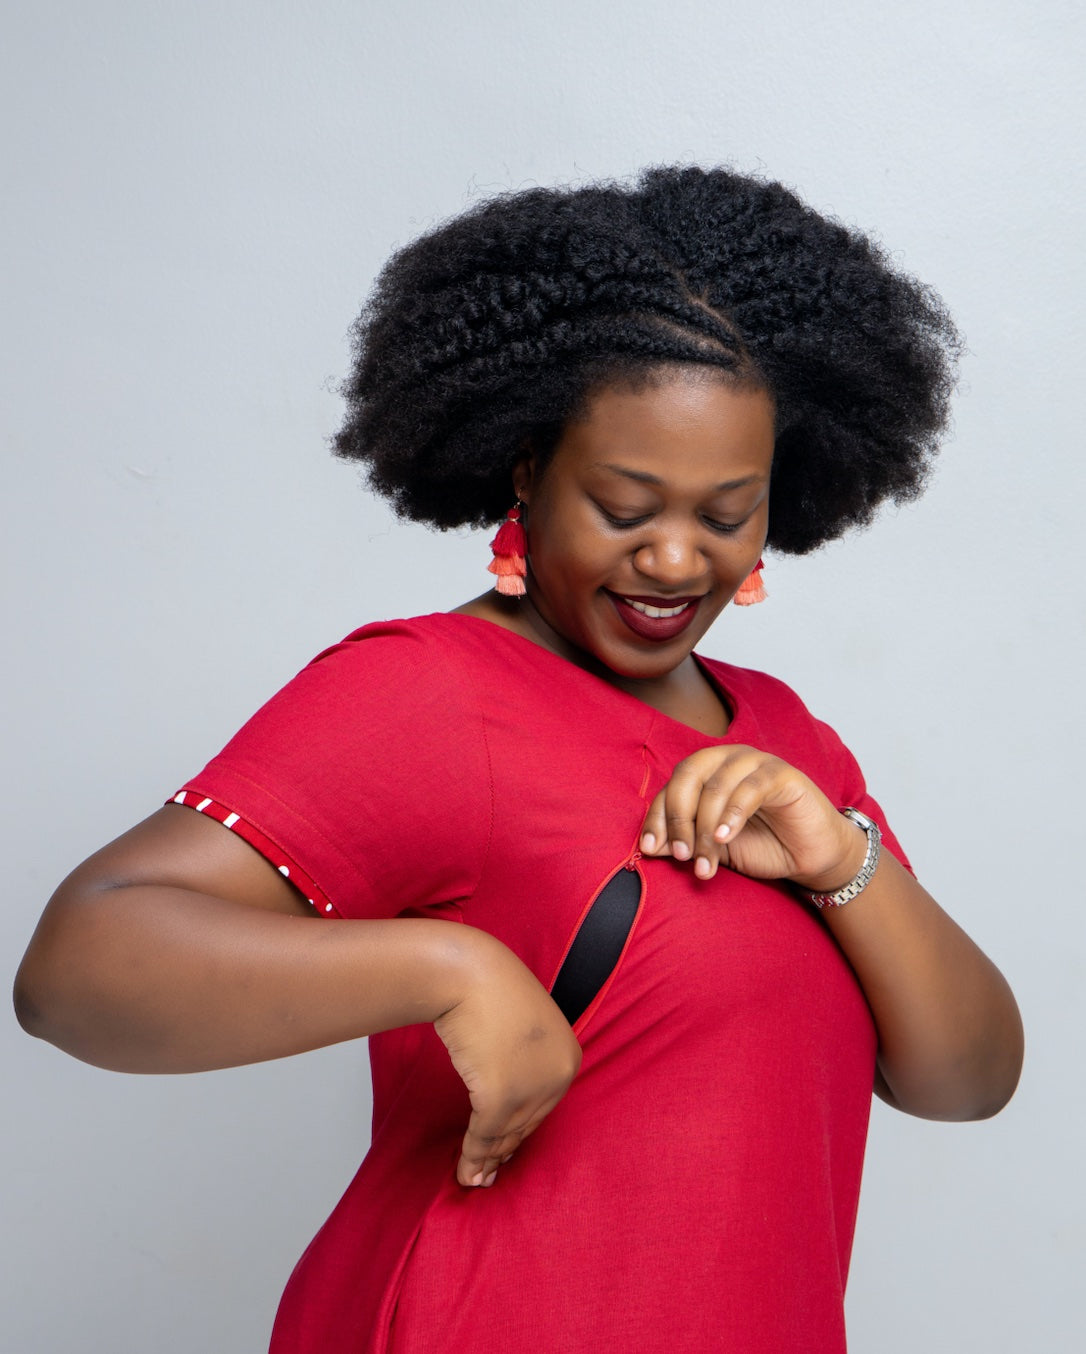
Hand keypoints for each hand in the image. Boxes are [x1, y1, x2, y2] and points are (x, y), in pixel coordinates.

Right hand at [434, 930, 581, 1188]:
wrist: (469, 973)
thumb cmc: (492, 991)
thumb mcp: (521, 1029)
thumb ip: (521, 1064)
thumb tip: (506, 1106)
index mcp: (568, 1056)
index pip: (544, 1105)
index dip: (521, 1132)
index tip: (506, 1151)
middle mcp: (558, 1074)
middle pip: (526, 1124)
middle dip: (504, 1152)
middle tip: (486, 1176)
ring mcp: (531, 1086)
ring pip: (506, 1133)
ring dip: (486, 1161)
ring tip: (473, 1179)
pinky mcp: (500, 1094)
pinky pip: (484, 1133)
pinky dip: (472, 1155)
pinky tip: (464, 1169)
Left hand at [639, 745, 866, 889]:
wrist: (810, 857)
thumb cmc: (762, 846)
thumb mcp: (713, 848)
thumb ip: (685, 842)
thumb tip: (650, 848)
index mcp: (706, 772)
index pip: (670, 788)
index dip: (657, 818)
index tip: (650, 850)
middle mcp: (727, 759)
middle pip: (688, 776)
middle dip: (678, 818)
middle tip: (682, 854)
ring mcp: (755, 762)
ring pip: (716, 785)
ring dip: (706, 827)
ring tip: (705, 861)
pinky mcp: (782, 774)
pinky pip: (751, 788)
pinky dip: (733, 814)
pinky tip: (726, 837)